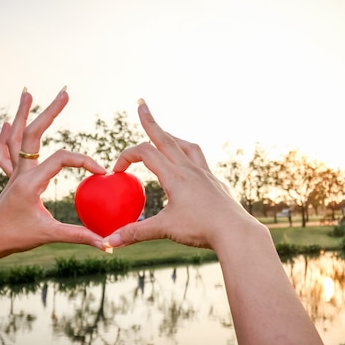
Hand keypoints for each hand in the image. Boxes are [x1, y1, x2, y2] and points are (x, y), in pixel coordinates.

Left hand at [0, 87, 107, 254]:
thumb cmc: (15, 238)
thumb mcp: (49, 235)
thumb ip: (79, 236)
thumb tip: (108, 243)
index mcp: (30, 182)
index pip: (61, 159)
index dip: (84, 162)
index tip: (102, 173)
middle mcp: (20, 172)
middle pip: (34, 133)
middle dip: (50, 111)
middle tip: (65, 92)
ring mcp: (13, 173)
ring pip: (16, 136)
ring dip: (22, 113)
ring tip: (28, 92)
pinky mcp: (11, 178)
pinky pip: (5, 151)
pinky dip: (6, 135)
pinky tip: (8, 123)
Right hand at [109, 99, 264, 251]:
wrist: (236, 231)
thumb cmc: (201, 229)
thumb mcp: (164, 229)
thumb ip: (135, 232)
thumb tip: (108, 242)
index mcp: (175, 175)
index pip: (145, 153)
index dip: (127, 156)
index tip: (117, 171)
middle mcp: (190, 169)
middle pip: (165, 138)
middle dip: (150, 121)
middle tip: (141, 103)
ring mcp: (204, 173)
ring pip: (186, 145)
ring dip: (171, 137)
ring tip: (164, 135)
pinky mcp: (214, 182)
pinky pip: (199, 160)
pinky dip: (188, 155)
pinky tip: (188, 164)